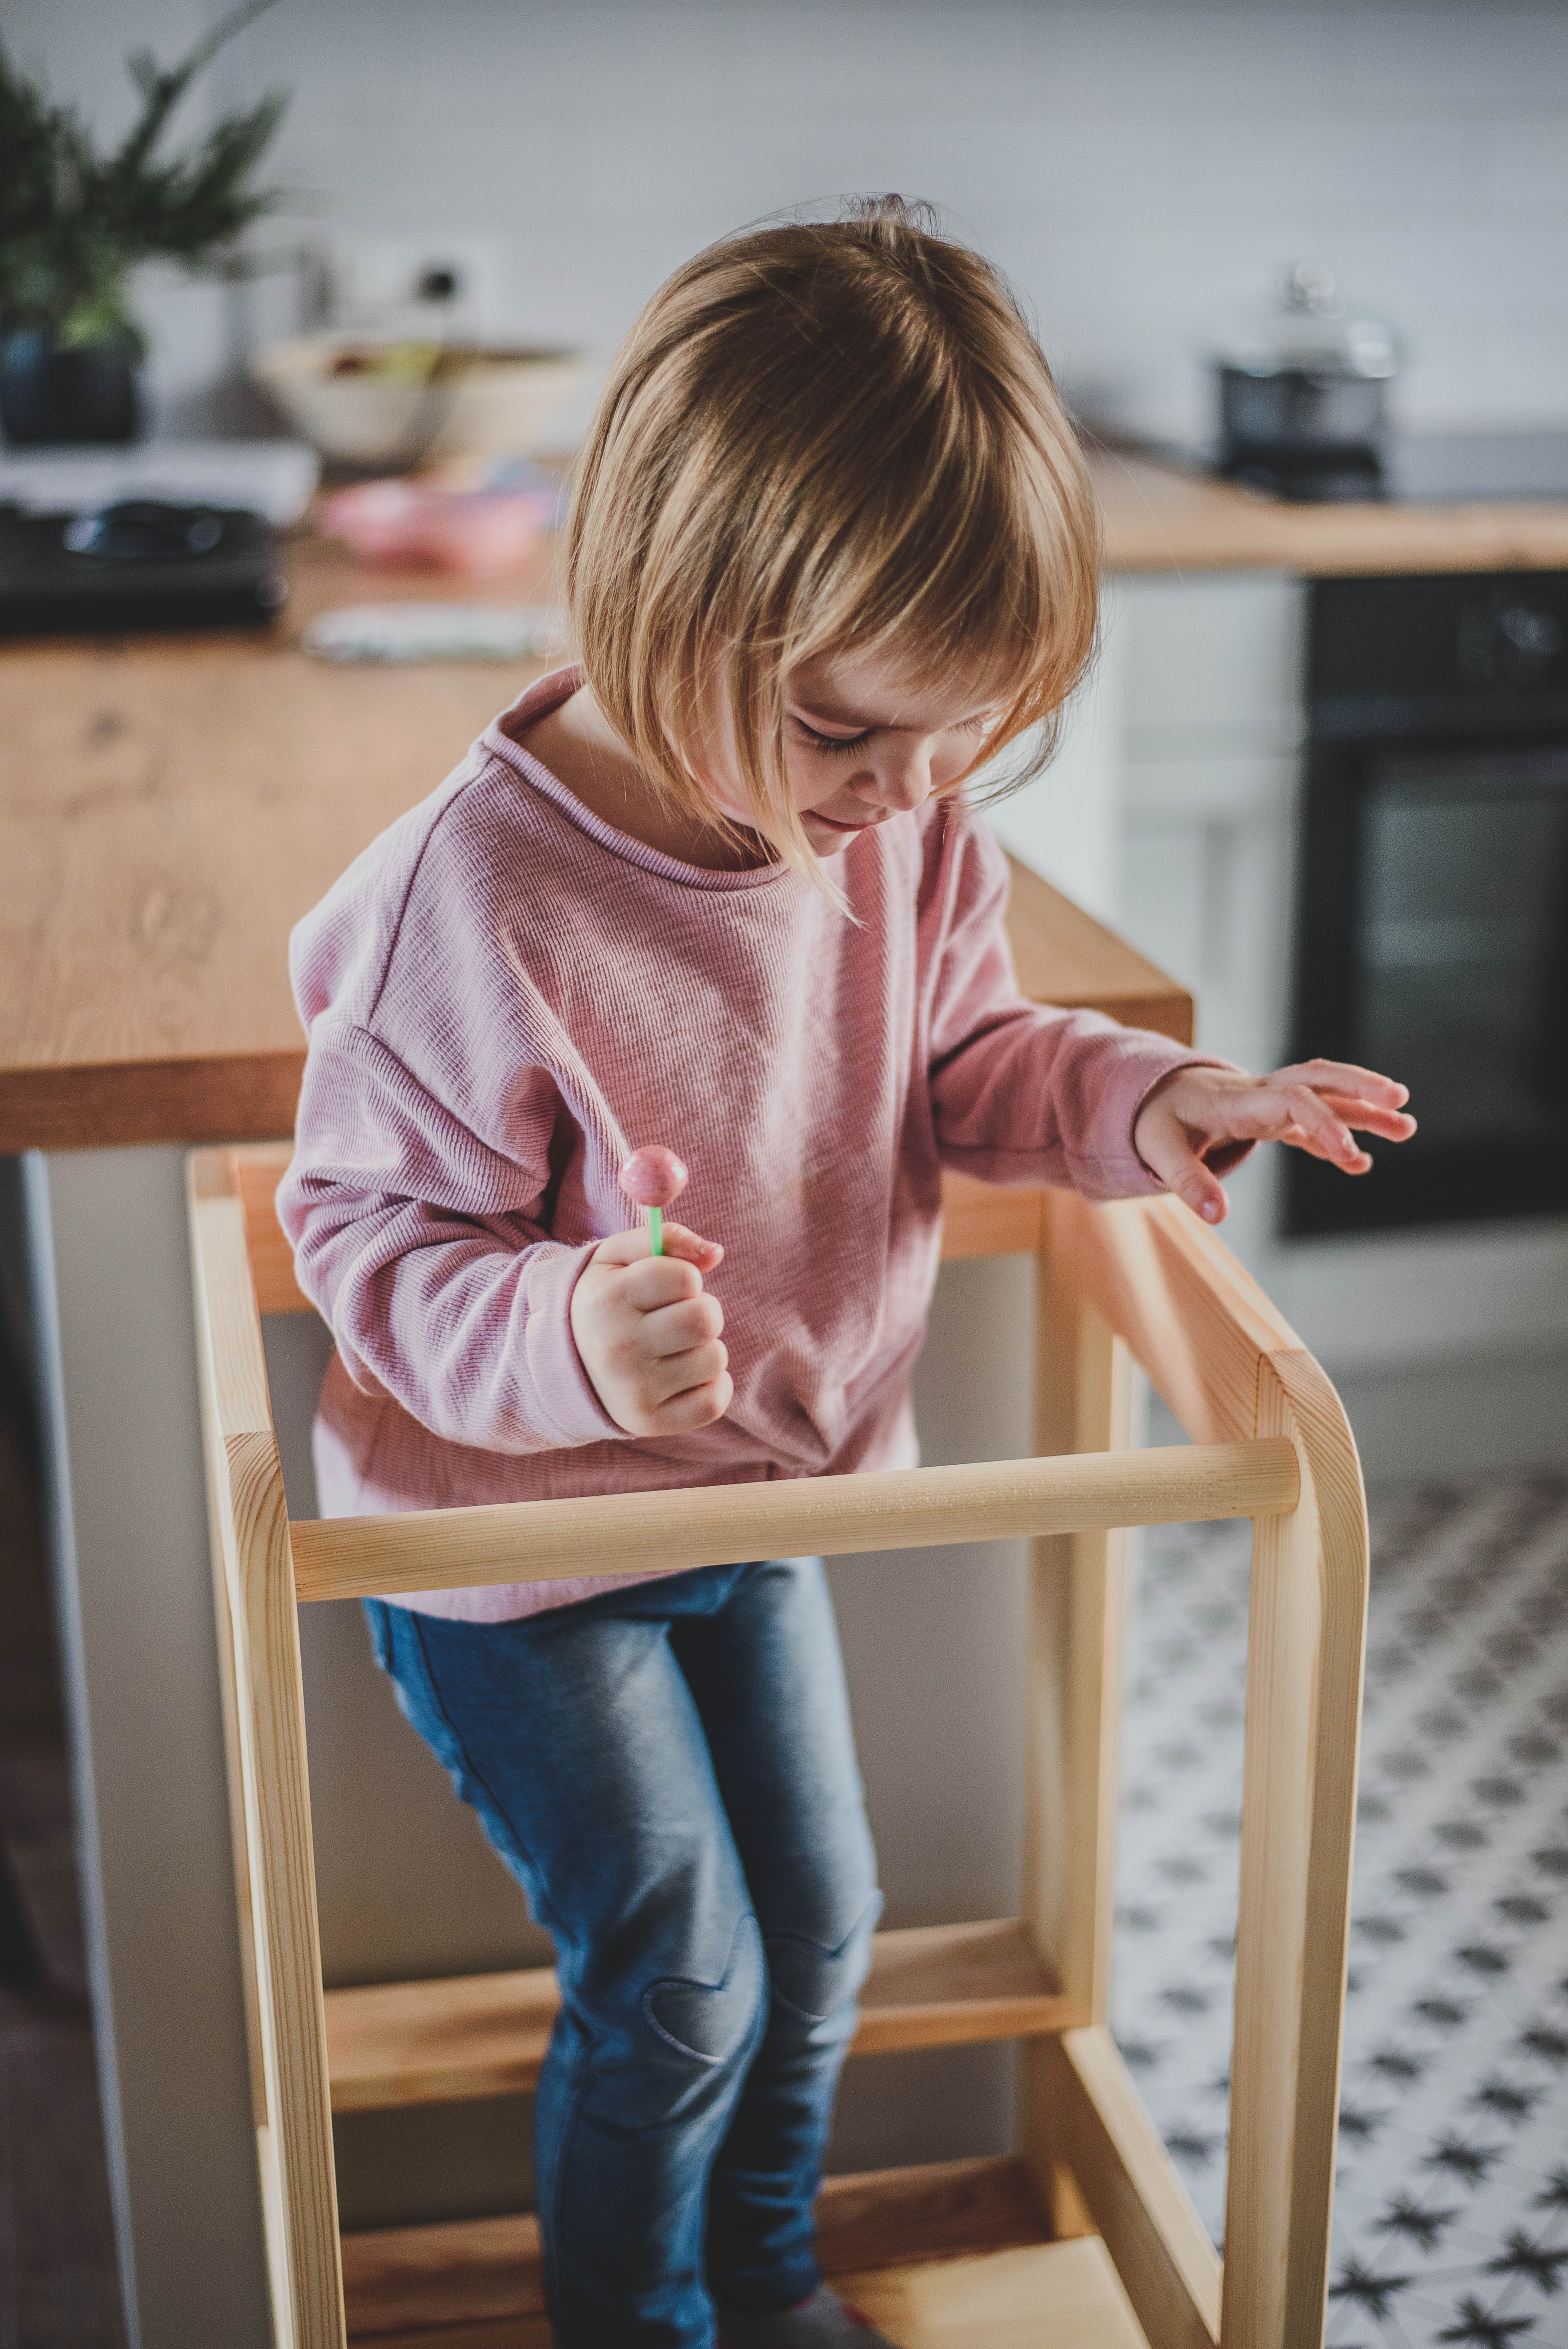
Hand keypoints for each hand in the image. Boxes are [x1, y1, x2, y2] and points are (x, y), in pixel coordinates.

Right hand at [569, 1222, 732, 1434]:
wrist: (566, 1364)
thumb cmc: (605, 1301)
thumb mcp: (618, 1258)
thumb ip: (666, 1239)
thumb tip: (715, 1254)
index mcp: (607, 1301)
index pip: (685, 1277)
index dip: (685, 1277)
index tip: (665, 1287)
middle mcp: (618, 1348)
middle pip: (706, 1319)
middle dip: (702, 1310)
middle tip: (677, 1317)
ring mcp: (634, 1390)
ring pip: (715, 1358)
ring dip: (704, 1348)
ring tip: (674, 1347)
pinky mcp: (651, 1423)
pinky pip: (715, 1402)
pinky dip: (711, 1385)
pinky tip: (684, 1376)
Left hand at [1133, 1058, 1415, 1225]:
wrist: (1153, 1097)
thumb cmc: (1156, 1122)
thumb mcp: (1160, 1152)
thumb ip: (1187, 1182)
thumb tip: (1217, 1216)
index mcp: (1237, 1101)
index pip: (1290, 1100)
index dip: (1321, 1121)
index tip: (1347, 1151)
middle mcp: (1261, 1094)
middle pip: (1318, 1079)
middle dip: (1359, 1087)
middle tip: (1399, 1100)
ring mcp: (1271, 1103)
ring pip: (1326, 1096)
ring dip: (1365, 1108)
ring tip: (1407, 1126)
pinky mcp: (1273, 1117)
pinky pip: (1313, 1120)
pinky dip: (1338, 1136)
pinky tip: (1363, 1162)